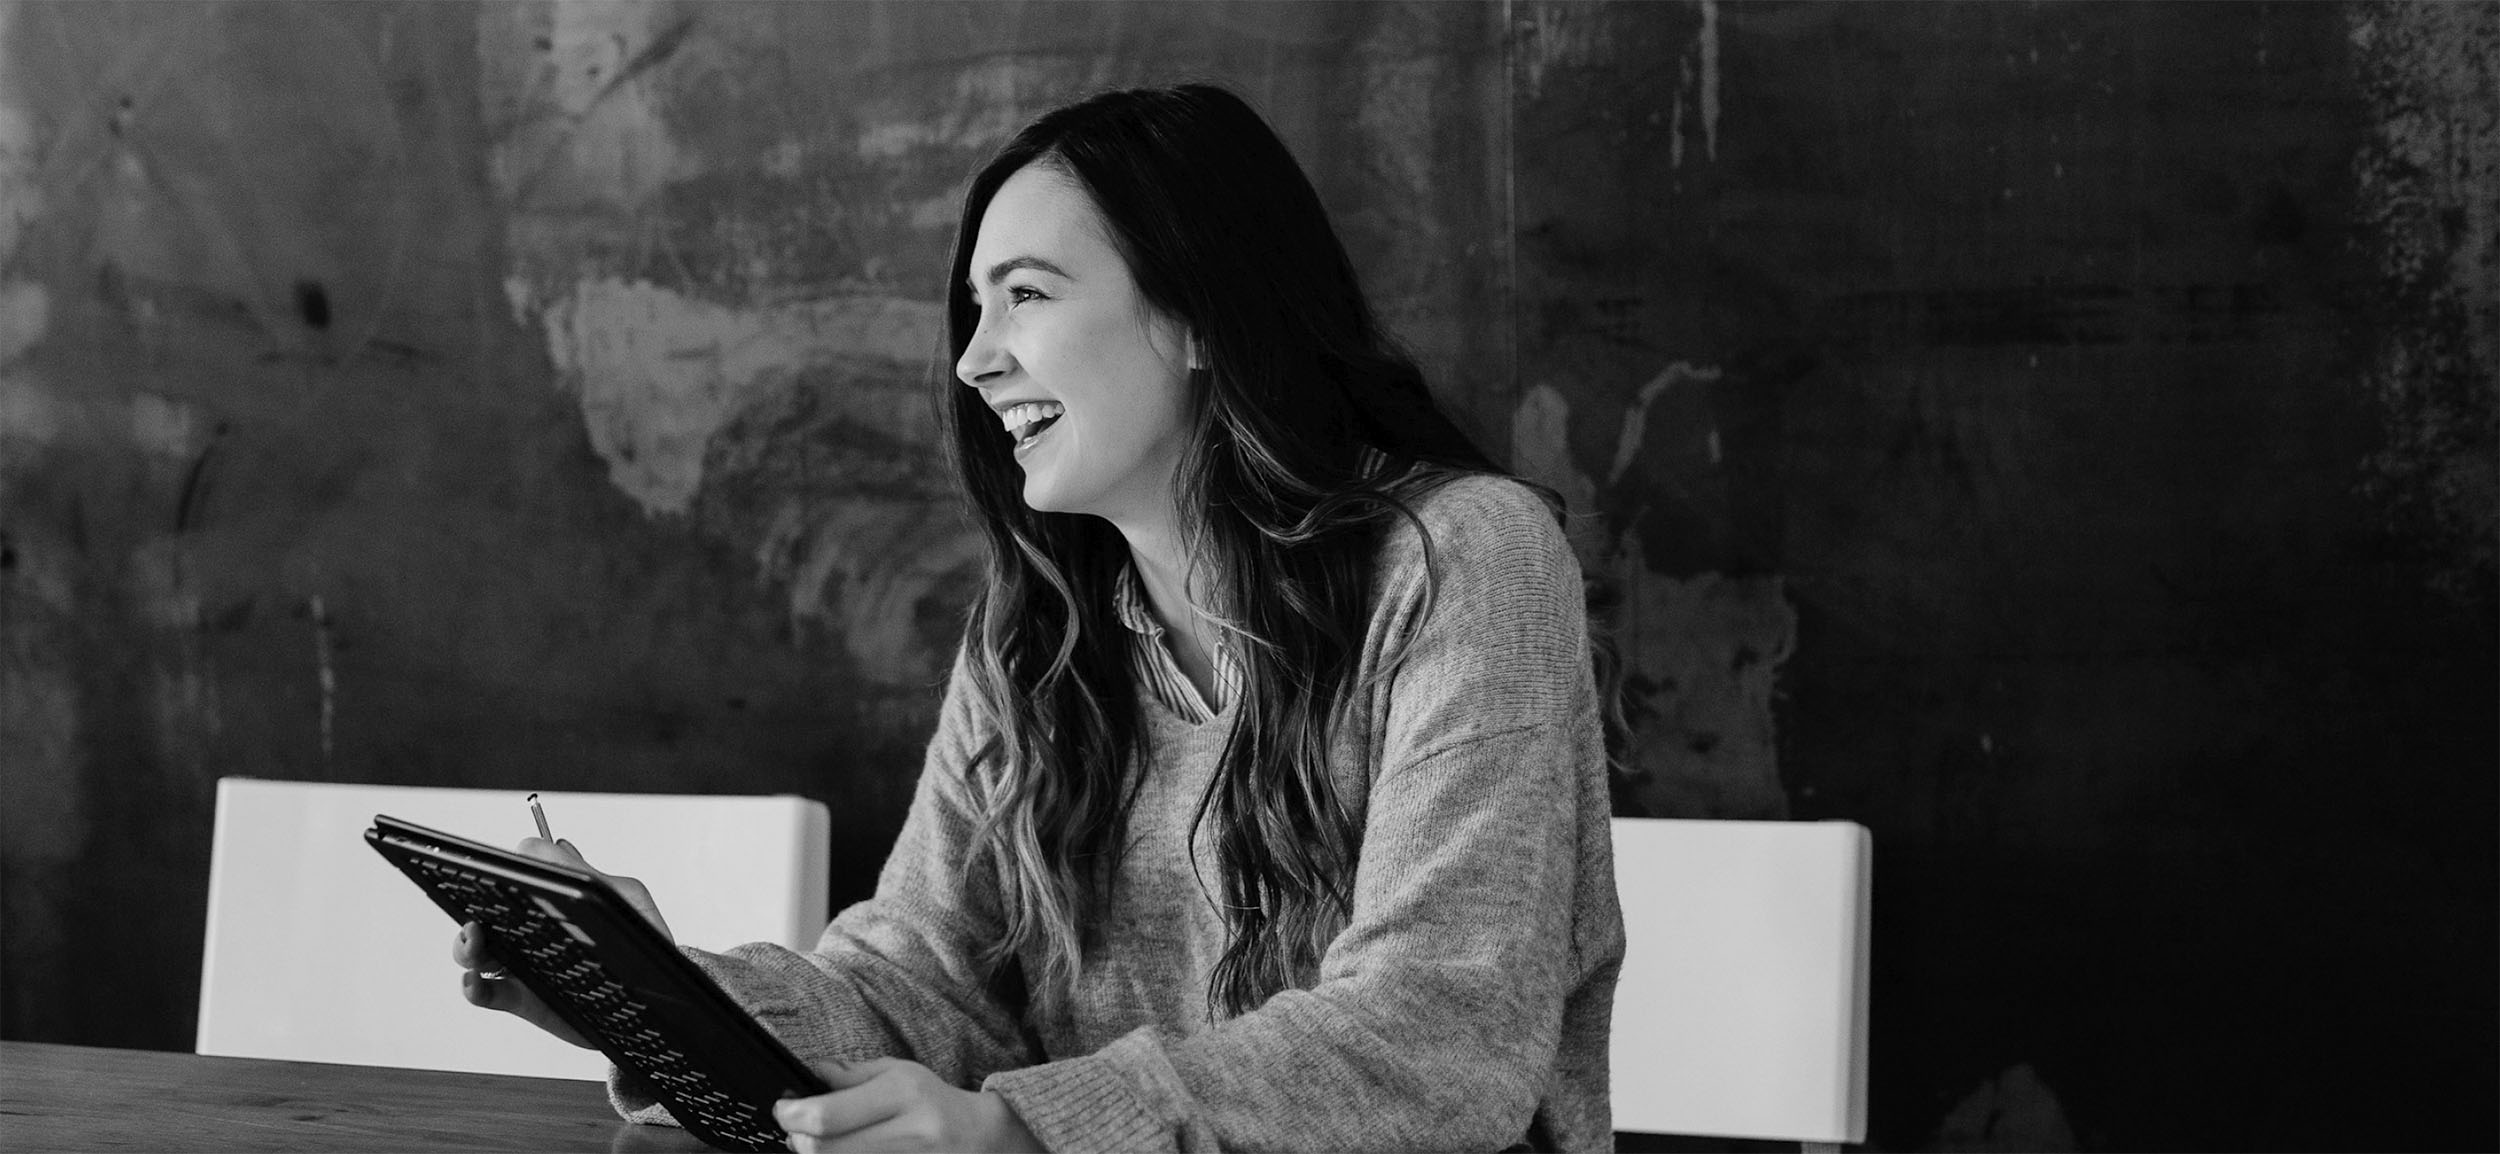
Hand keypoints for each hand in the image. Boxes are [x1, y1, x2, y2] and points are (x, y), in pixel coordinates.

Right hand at [451, 836, 674, 1047]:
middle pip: (485, 914)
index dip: (500, 874)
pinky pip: (487, 993)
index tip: (497, 873)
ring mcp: (524, 964)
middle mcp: (532, 930)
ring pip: (477, 952)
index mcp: (554, 901)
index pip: (514, 881)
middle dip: (471, 909)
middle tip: (477, 913)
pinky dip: (473, 988)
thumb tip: (555, 845)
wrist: (659, 995)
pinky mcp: (523, 999)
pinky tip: (474, 981)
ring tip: (474, 940)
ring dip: (465, 945)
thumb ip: (590, 875)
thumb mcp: (626, 899)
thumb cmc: (644, 940)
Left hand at [773, 1058, 1042, 1152]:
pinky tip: (838, 1151)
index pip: (827, 1114)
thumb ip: (851, 1075)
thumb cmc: (933, 1103)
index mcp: (904, 1094)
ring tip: (815, 1142)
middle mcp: (909, 1133)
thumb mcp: (898, 1074)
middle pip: (823, 1150)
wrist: (980, 1139)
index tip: (783, 1108)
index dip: (792, 1114)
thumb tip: (808, 1072)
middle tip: (794, 1130)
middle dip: (797, 1140)